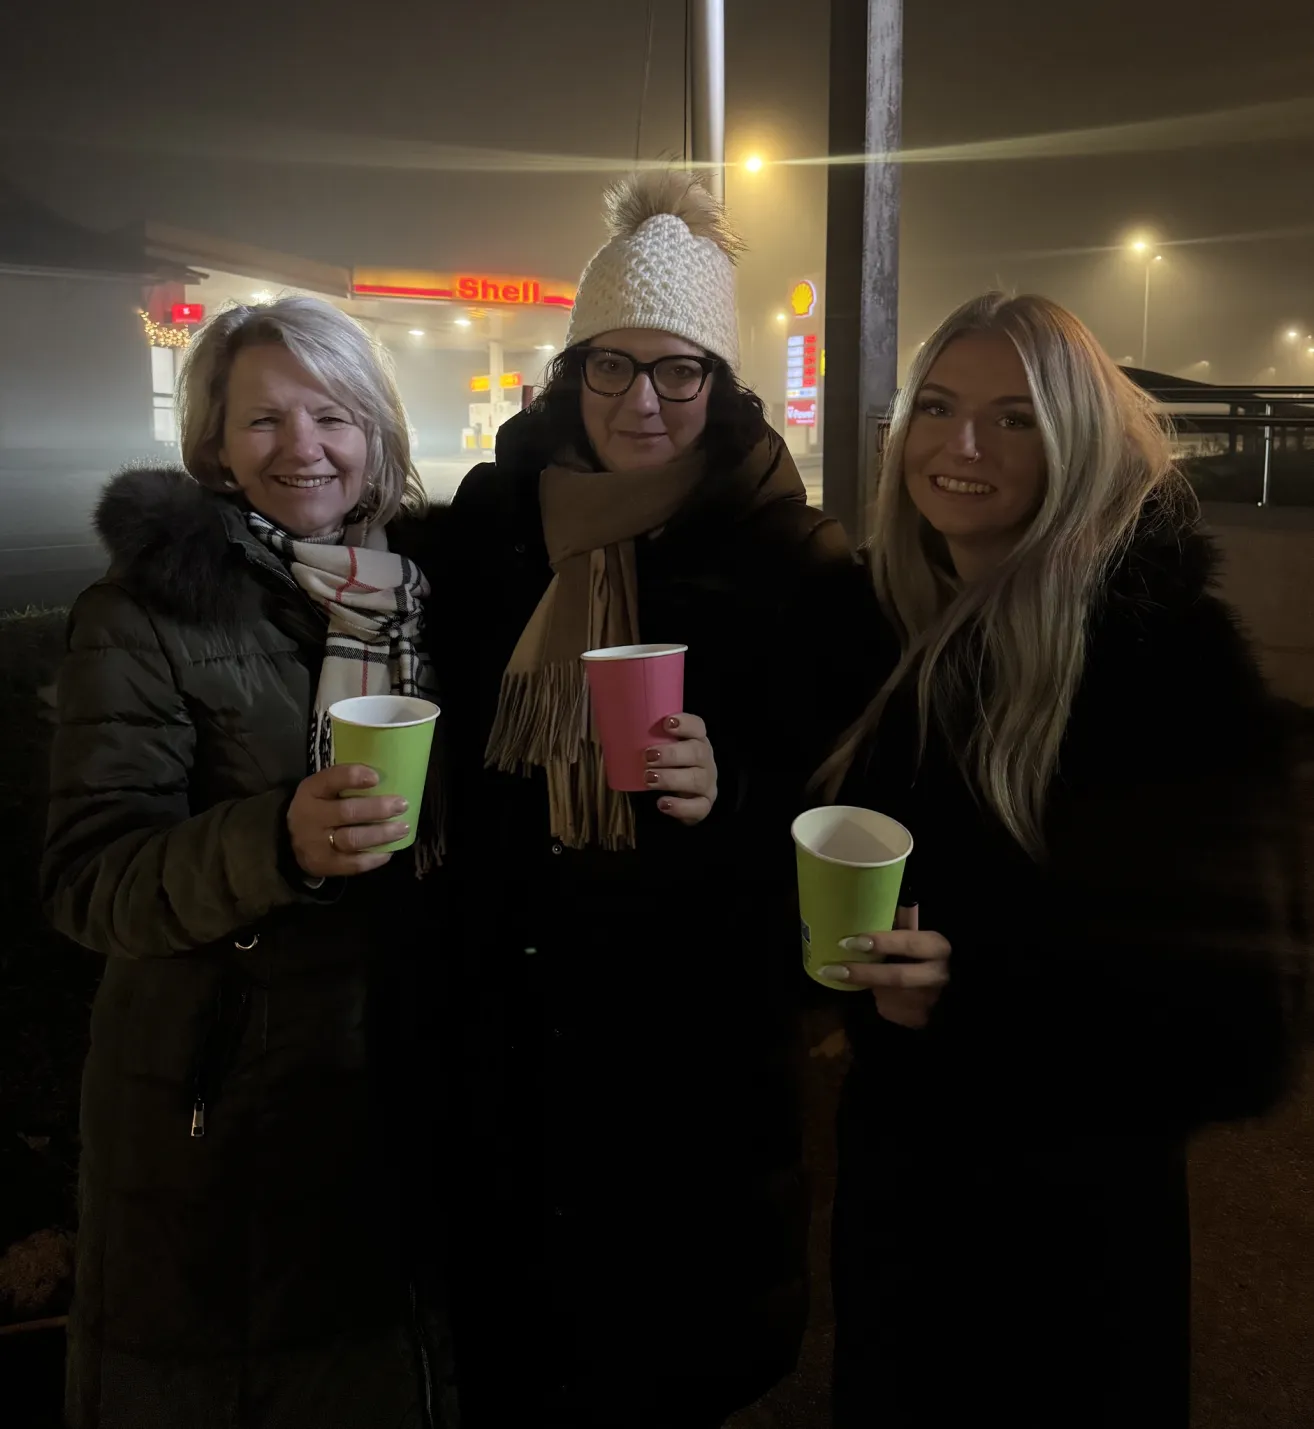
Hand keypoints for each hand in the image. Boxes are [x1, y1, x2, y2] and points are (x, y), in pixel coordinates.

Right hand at [287, 765, 409, 879]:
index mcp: (311, 791)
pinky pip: (352, 863)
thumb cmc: (320, 808)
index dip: (353, 777)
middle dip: (378, 808)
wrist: (292, 841)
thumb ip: (346, 783)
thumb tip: (389, 777)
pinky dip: (374, 858)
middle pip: (346, 812)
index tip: (376, 777)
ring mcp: (316, 844)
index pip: (330, 780)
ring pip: (352, 839)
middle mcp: (310, 817)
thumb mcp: (324, 789)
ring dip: (381, 834)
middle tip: (402, 805)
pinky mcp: (324, 864)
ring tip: (402, 828)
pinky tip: (389, 851)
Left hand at [644, 713, 717, 825]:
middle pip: (697, 752)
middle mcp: (705, 760)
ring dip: (671, 778)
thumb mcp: (655, 748)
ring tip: (648, 779)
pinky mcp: (704, 804)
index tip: (666, 723)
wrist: (673, 795)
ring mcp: (707, 783)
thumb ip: (643, 738)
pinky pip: (698, 807)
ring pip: (697, 779)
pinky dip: (680, 806)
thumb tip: (611, 726)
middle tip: (648, 756)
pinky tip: (662, 803)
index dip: (685, 723)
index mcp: (695, 740)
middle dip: (672, 754)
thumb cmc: (660, 765)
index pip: (697, 726)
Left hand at [820, 906, 949, 1028]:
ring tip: (836, 975)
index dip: (881, 942)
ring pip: (888, 994)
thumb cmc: (923, 955)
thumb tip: (874, 897)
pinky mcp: (918, 1019)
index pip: (909, 943)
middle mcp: (937, 975)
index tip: (849, 941)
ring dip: (863, 986)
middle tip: (830, 969)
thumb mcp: (917, 938)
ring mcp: (929, 1001)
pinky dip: (874, 1000)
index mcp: (936, 947)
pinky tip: (865, 992)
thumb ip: (900, 924)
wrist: (945, 994)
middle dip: (862, 973)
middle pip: (896, 977)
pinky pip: (888, 1009)